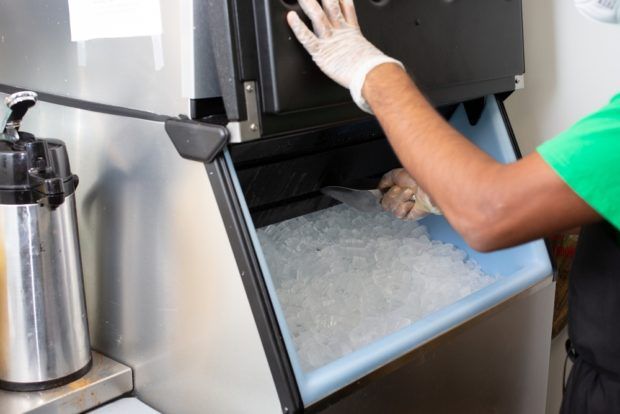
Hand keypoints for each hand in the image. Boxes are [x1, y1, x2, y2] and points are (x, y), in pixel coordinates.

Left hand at [287, 0, 403, 112]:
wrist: (371, 75)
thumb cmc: (371, 69)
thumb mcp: (370, 54)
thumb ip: (365, 52)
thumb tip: (373, 59)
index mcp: (352, 32)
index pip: (346, 8)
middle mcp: (340, 32)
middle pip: (330, 6)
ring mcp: (330, 40)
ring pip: (317, 16)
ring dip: (309, 4)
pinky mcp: (321, 52)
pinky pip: (307, 38)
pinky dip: (298, 27)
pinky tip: (291, 18)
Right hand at [378, 168, 440, 220]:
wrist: (429, 187)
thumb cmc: (418, 179)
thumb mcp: (396, 174)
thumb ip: (384, 180)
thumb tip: (377, 187)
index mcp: (395, 189)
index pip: (380, 195)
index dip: (380, 192)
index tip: (384, 189)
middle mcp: (398, 199)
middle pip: (383, 202)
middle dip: (393, 193)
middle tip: (405, 188)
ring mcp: (403, 208)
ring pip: (389, 207)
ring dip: (400, 197)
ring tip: (411, 193)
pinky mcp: (408, 216)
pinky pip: (398, 213)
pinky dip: (405, 206)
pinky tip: (413, 202)